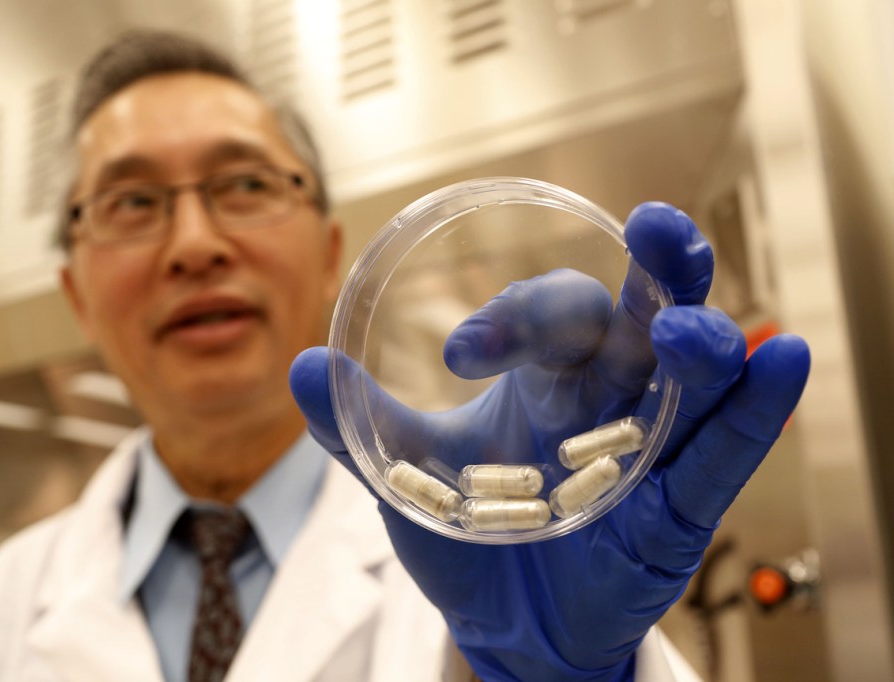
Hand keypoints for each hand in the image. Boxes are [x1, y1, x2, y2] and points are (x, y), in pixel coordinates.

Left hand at [290, 203, 809, 680]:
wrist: (506, 624)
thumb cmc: (475, 533)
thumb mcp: (413, 471)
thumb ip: (360, 421)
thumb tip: (301, 365)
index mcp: (549, 376)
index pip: (552, 315)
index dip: (515, 318)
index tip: (458, 351)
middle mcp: (610, 397)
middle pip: (647, 314)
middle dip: (658, 267)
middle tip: (652, 226)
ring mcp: (652, 446)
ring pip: (695, 376)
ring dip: (702, 342)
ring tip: (688, 328)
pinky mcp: (682, 507)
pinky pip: (730, 450)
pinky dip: (761, 408)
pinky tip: (782, 363)